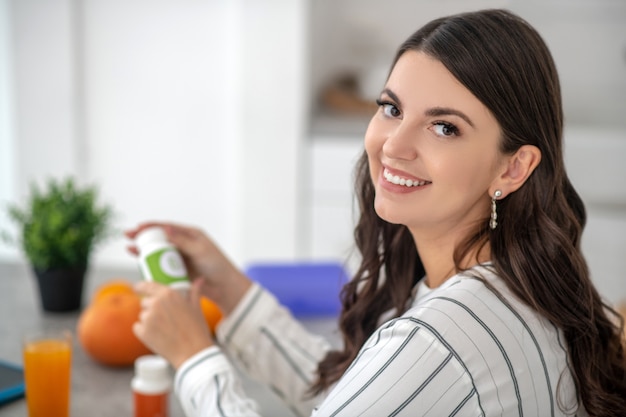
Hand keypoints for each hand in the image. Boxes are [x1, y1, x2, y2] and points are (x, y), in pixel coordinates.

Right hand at [126, 221, 251, 313]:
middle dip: (143, 236)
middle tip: (127, 236)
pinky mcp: (178, 270)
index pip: (167, 227)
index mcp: (191, 235)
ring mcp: (180, 257)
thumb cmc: (217, 266)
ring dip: (144, 250)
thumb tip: (167, 229)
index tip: (138, 227)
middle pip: (159, 238)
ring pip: (158, 251)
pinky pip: (161, 265)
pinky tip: (140, 263)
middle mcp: (184, 244)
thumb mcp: (200, 251)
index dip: (151, 226)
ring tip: (129, 248)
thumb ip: (183, 241)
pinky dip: (150, 263)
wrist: (224, 287)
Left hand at [133, 279, 212, 368]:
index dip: (141, 287)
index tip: (137, 288)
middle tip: (166, 319)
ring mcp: (148, 318)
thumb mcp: (196, 307)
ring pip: (143, 316)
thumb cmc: (197, 329)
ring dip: (150, 321)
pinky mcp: (142, 332)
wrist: (193, 352)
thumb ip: (194, 292)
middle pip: (145, 302)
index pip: (147, 285)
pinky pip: (138, 328)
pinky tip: (158, 336)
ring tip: (165, 330)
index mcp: (168, 294)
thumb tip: (199, 280)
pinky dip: (144, 332)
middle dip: (152, 309)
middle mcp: (156, 303)